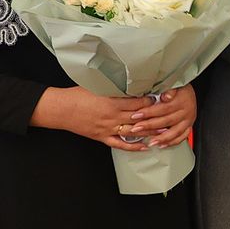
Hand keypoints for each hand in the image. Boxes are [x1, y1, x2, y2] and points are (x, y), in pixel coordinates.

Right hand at [31, 86, 174, 149]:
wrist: (60, 109)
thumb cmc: (77, 95)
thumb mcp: (97, 87)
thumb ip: (114, 87)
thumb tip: (129, 81)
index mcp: (112, 102)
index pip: (138, 103)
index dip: (151, 101)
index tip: (161, 99)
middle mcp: (112, 117)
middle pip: (139, 117)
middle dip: (155, 117)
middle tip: (169, 115)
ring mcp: (108, 128)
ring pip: (133, 132)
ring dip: (149, 132)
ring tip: (164, 131)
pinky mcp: (102, 137)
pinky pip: (120, 144)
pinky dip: (133, 146)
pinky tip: (145, 146)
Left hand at [135, 86, 196, 149]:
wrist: (188, 90)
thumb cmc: (178, 87)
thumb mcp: (173, 84)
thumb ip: (169, 89)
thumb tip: (166, 96)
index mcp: (182, 100)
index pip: (163, 108)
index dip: (148, 112)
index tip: (136, 115)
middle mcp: (187, 111)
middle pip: (167, 120)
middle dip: (149, 126)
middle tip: (136, 128)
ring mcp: (188, 119)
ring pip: (175, 132)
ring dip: (162, 138)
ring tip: (150, 142)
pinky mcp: (189, 125)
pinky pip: (182, 136)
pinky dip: (172, 142)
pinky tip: (163, 145)